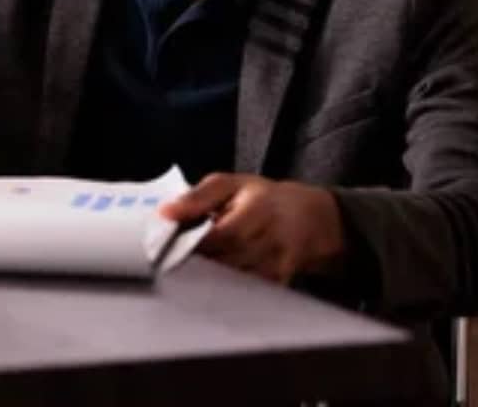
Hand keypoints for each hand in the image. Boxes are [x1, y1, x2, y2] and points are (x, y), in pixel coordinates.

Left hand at [160, 173, 344, 284]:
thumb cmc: (263, 199)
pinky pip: (248, 293)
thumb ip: (196, 197)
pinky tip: (211, 284)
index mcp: (258, 209)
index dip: (195, 245)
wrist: (311, 220)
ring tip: (190, 272)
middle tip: (174, 263)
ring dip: (209, 279)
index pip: (223, 235)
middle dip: (198, 264)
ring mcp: (280, 264)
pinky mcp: (281, 282)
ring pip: (237, 281)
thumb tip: (165, 212)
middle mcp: (273, 239)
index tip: (170, 247)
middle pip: (229, 262)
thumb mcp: (230, 184)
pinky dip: (227, 289)